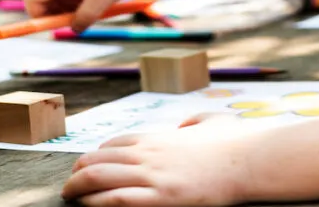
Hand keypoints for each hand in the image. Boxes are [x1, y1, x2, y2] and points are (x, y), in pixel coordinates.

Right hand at [22, 0, 150, 30]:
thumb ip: (84, 17)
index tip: (56, 27)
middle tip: (77, 21)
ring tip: (92, 11)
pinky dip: (78, 5)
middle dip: (54, 15)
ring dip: (69, 11)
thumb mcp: (102, 1)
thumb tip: (74, 30)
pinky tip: (97, 5)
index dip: (37, 16)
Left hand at [63, 114, 252, 205]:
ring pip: (99, 177)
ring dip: (78, 187)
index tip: (88, 165)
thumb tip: (185, 125)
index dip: (96, 155)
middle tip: (70, 184)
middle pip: (98, 159)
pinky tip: (87, 206)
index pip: (113, 144)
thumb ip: (195, 120)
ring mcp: (153, 174)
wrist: (249, 160)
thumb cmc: (235, 141)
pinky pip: (116, 198)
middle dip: (78, 172)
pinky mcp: (161, 196)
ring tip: (69, 196)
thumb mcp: (213, 121)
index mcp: (158, 137)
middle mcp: (149, 153)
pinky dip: (96, 202)